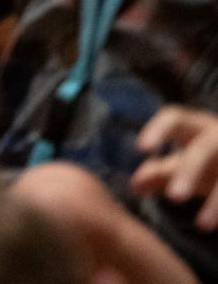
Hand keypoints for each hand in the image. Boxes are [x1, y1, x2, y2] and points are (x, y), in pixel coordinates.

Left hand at [133, 106, 217, 231]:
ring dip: (216, 202)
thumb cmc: (209, 160)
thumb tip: (135, 186)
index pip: (175, 118)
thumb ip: (159, 172)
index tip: (142, 148)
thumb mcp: (185, 164)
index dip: (159, 130)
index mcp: (196, 127)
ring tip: (201, 225)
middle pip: (204, 148)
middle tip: (174, 197)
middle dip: (190, 171)